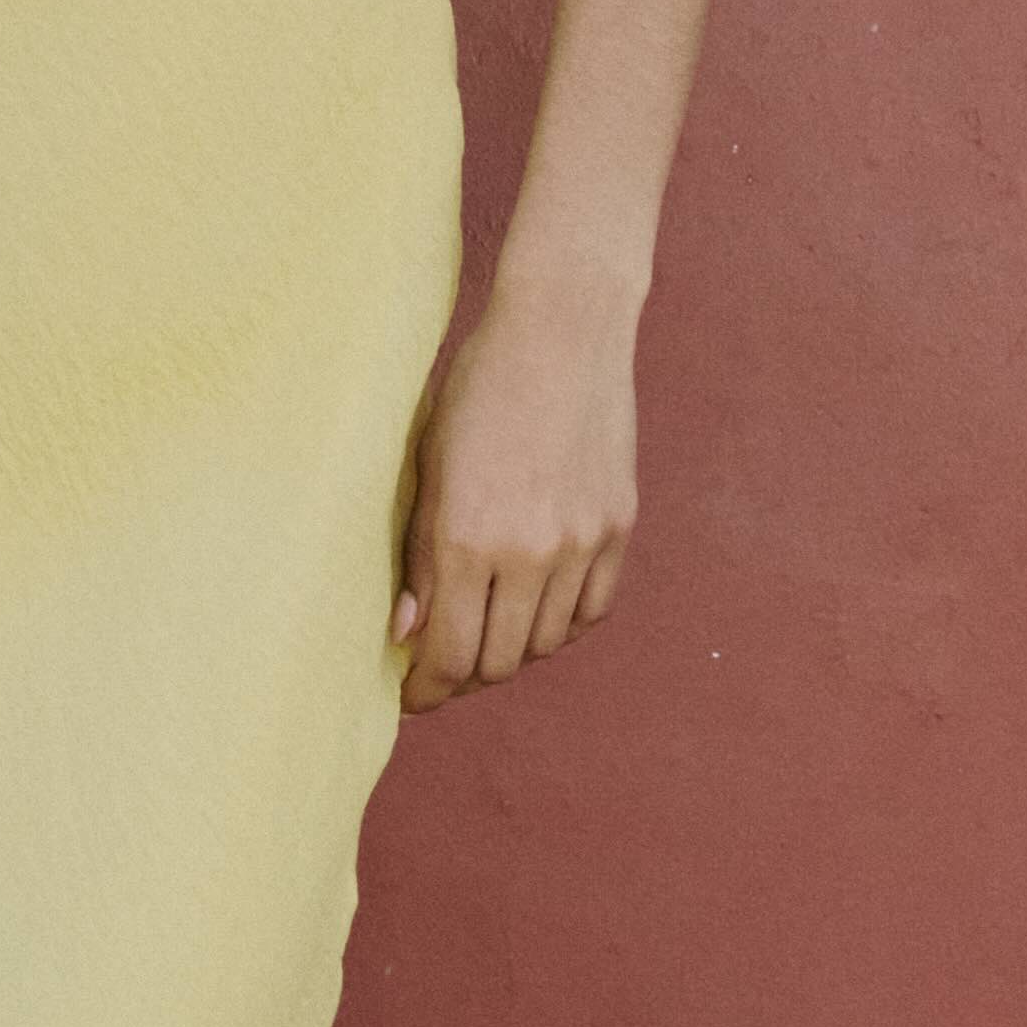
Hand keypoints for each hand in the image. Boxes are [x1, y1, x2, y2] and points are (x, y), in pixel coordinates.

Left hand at [393, 271, 639, 708]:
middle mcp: (529, 552)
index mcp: (467, 538)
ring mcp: (582, 542)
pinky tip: (535, 607)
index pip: (448, 655)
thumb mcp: (426, 468)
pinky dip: (561, 623)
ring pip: (546, 643)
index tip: (411, 695)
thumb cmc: (477, 390)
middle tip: (442, 665)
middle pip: (498, 661)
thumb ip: (417, 558)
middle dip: (463, 675)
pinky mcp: (619, 528)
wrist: (562, 331)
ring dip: (511, 650)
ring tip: (485, 631)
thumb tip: (406, 634)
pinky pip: (591, 610)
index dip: (426, 691)